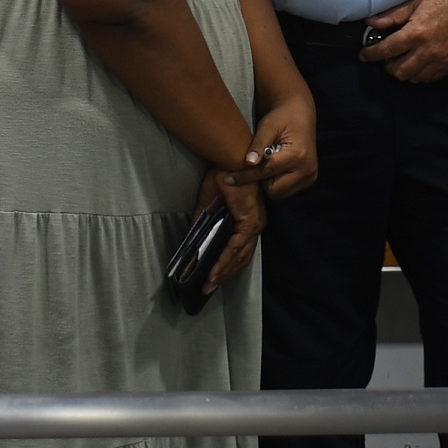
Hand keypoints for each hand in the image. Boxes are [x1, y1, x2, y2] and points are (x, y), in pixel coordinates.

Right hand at [199, 169, 264, 293]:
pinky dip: (223, 261)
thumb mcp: (207, 203)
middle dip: (224, 275)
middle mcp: (255, 225)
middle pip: (241, 259)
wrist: (231, 159)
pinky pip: (235, 247)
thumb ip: (201, 221)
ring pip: (239, 257)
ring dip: (223, 272)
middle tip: (207, 288)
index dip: (226, 266)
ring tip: (208, 284)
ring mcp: (254, 225)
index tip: (212, 278)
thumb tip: (192, 238)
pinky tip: (213, 271)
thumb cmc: (223, 176)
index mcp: (248, 220)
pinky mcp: (248, 222)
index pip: (239, 250)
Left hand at [248, 97, 318, 200]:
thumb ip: (258, 145)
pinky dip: (276, 183)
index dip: (245, 176)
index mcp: (298, 155)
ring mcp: (310, 176)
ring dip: (268, 183)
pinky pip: (286, 190)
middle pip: (274, 190)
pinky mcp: (309, 179)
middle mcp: (307, 169)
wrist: (299, 114)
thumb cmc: (281, 117)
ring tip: (263, 165)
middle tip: (251, 167)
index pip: (266, 173)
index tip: (228, 178)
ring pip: (280, 193)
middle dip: (260, 181)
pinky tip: (272, 169)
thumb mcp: (267, 126)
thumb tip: (248, 163)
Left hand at [362, 0, 447, 82]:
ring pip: (414, 78)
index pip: (386, 50)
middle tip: (385, 57)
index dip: (371, 54)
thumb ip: (393, 15)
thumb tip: (371, 22)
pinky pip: (430, 78)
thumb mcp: (417, 1)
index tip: (364, 55)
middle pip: (398, 70)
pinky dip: (420, 75)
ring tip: (401, 61)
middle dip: (387, 66)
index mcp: (417, 33)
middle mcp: (428, 51)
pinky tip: (418, 65)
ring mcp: (441, 60)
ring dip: (403, 72)